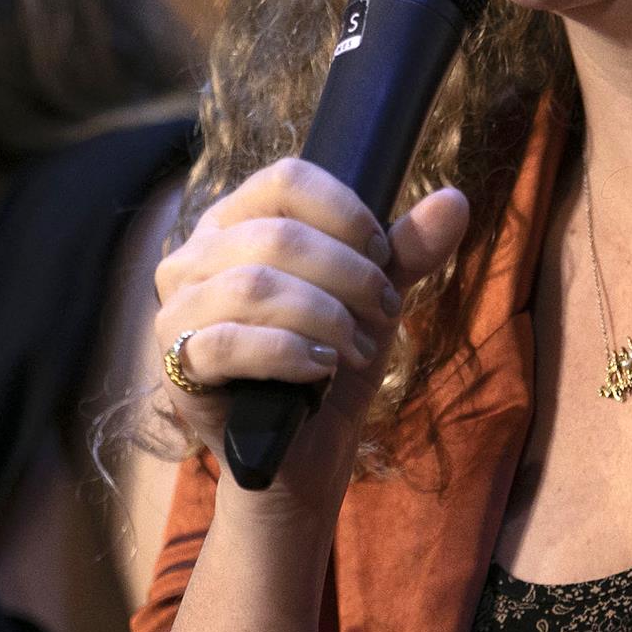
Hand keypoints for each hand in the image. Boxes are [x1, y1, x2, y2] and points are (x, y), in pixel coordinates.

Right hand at [153, 158, 469, 516]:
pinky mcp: (176, 364)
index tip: (382, 252)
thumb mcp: (373, 298)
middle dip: (348, 274)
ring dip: (325, 315)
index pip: (285, 179)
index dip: (344, 211)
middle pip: (277, 235)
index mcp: (237, 221)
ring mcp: (177, 309)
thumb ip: (407, 250)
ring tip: (358, 347)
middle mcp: (195, 255)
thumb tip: (455, 200)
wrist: (300, 452)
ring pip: (253, 285)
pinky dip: (289, 351)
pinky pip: (229, 342)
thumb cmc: (330, 359)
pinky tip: (323, 366)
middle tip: (383, 310)